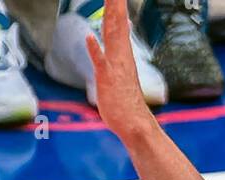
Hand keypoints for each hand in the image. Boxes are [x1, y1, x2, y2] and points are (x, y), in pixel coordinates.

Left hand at [87, 0, 150, 141]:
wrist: (134, 123)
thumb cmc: (126, 101)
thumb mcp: (121, 71)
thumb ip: (118, 50)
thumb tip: (121, 30)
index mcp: (123, 53)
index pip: (119, 23)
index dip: (116, 5)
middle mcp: (120, 56)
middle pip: (116, 23)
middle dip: (114, 4)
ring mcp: (114, 67)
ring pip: (111, 36)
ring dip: (109, 17)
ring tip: (110, 0)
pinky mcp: (107, 80)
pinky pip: (100, 62)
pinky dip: (95, 50)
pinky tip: (90, 37)